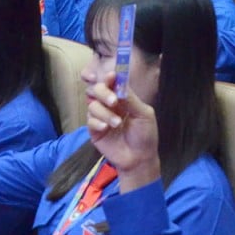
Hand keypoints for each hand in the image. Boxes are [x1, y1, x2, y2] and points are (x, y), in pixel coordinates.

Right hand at [85, 69, 160, 188]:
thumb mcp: (144, 115)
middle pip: (97, 90)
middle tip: (113, 101)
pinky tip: (106, 128)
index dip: (109, 78)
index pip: (112, 84)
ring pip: (93, 105)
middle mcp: (110, 106)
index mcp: (123, 99)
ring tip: (117, 124)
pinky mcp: (94, 130)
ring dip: (105, 113)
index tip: (111, 76)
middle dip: (103, 92)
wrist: (139, 158)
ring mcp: (101, 117)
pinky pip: (89, 120)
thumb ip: (131, 99)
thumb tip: (119, 83)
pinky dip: (97, 122)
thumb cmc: (145, 136)